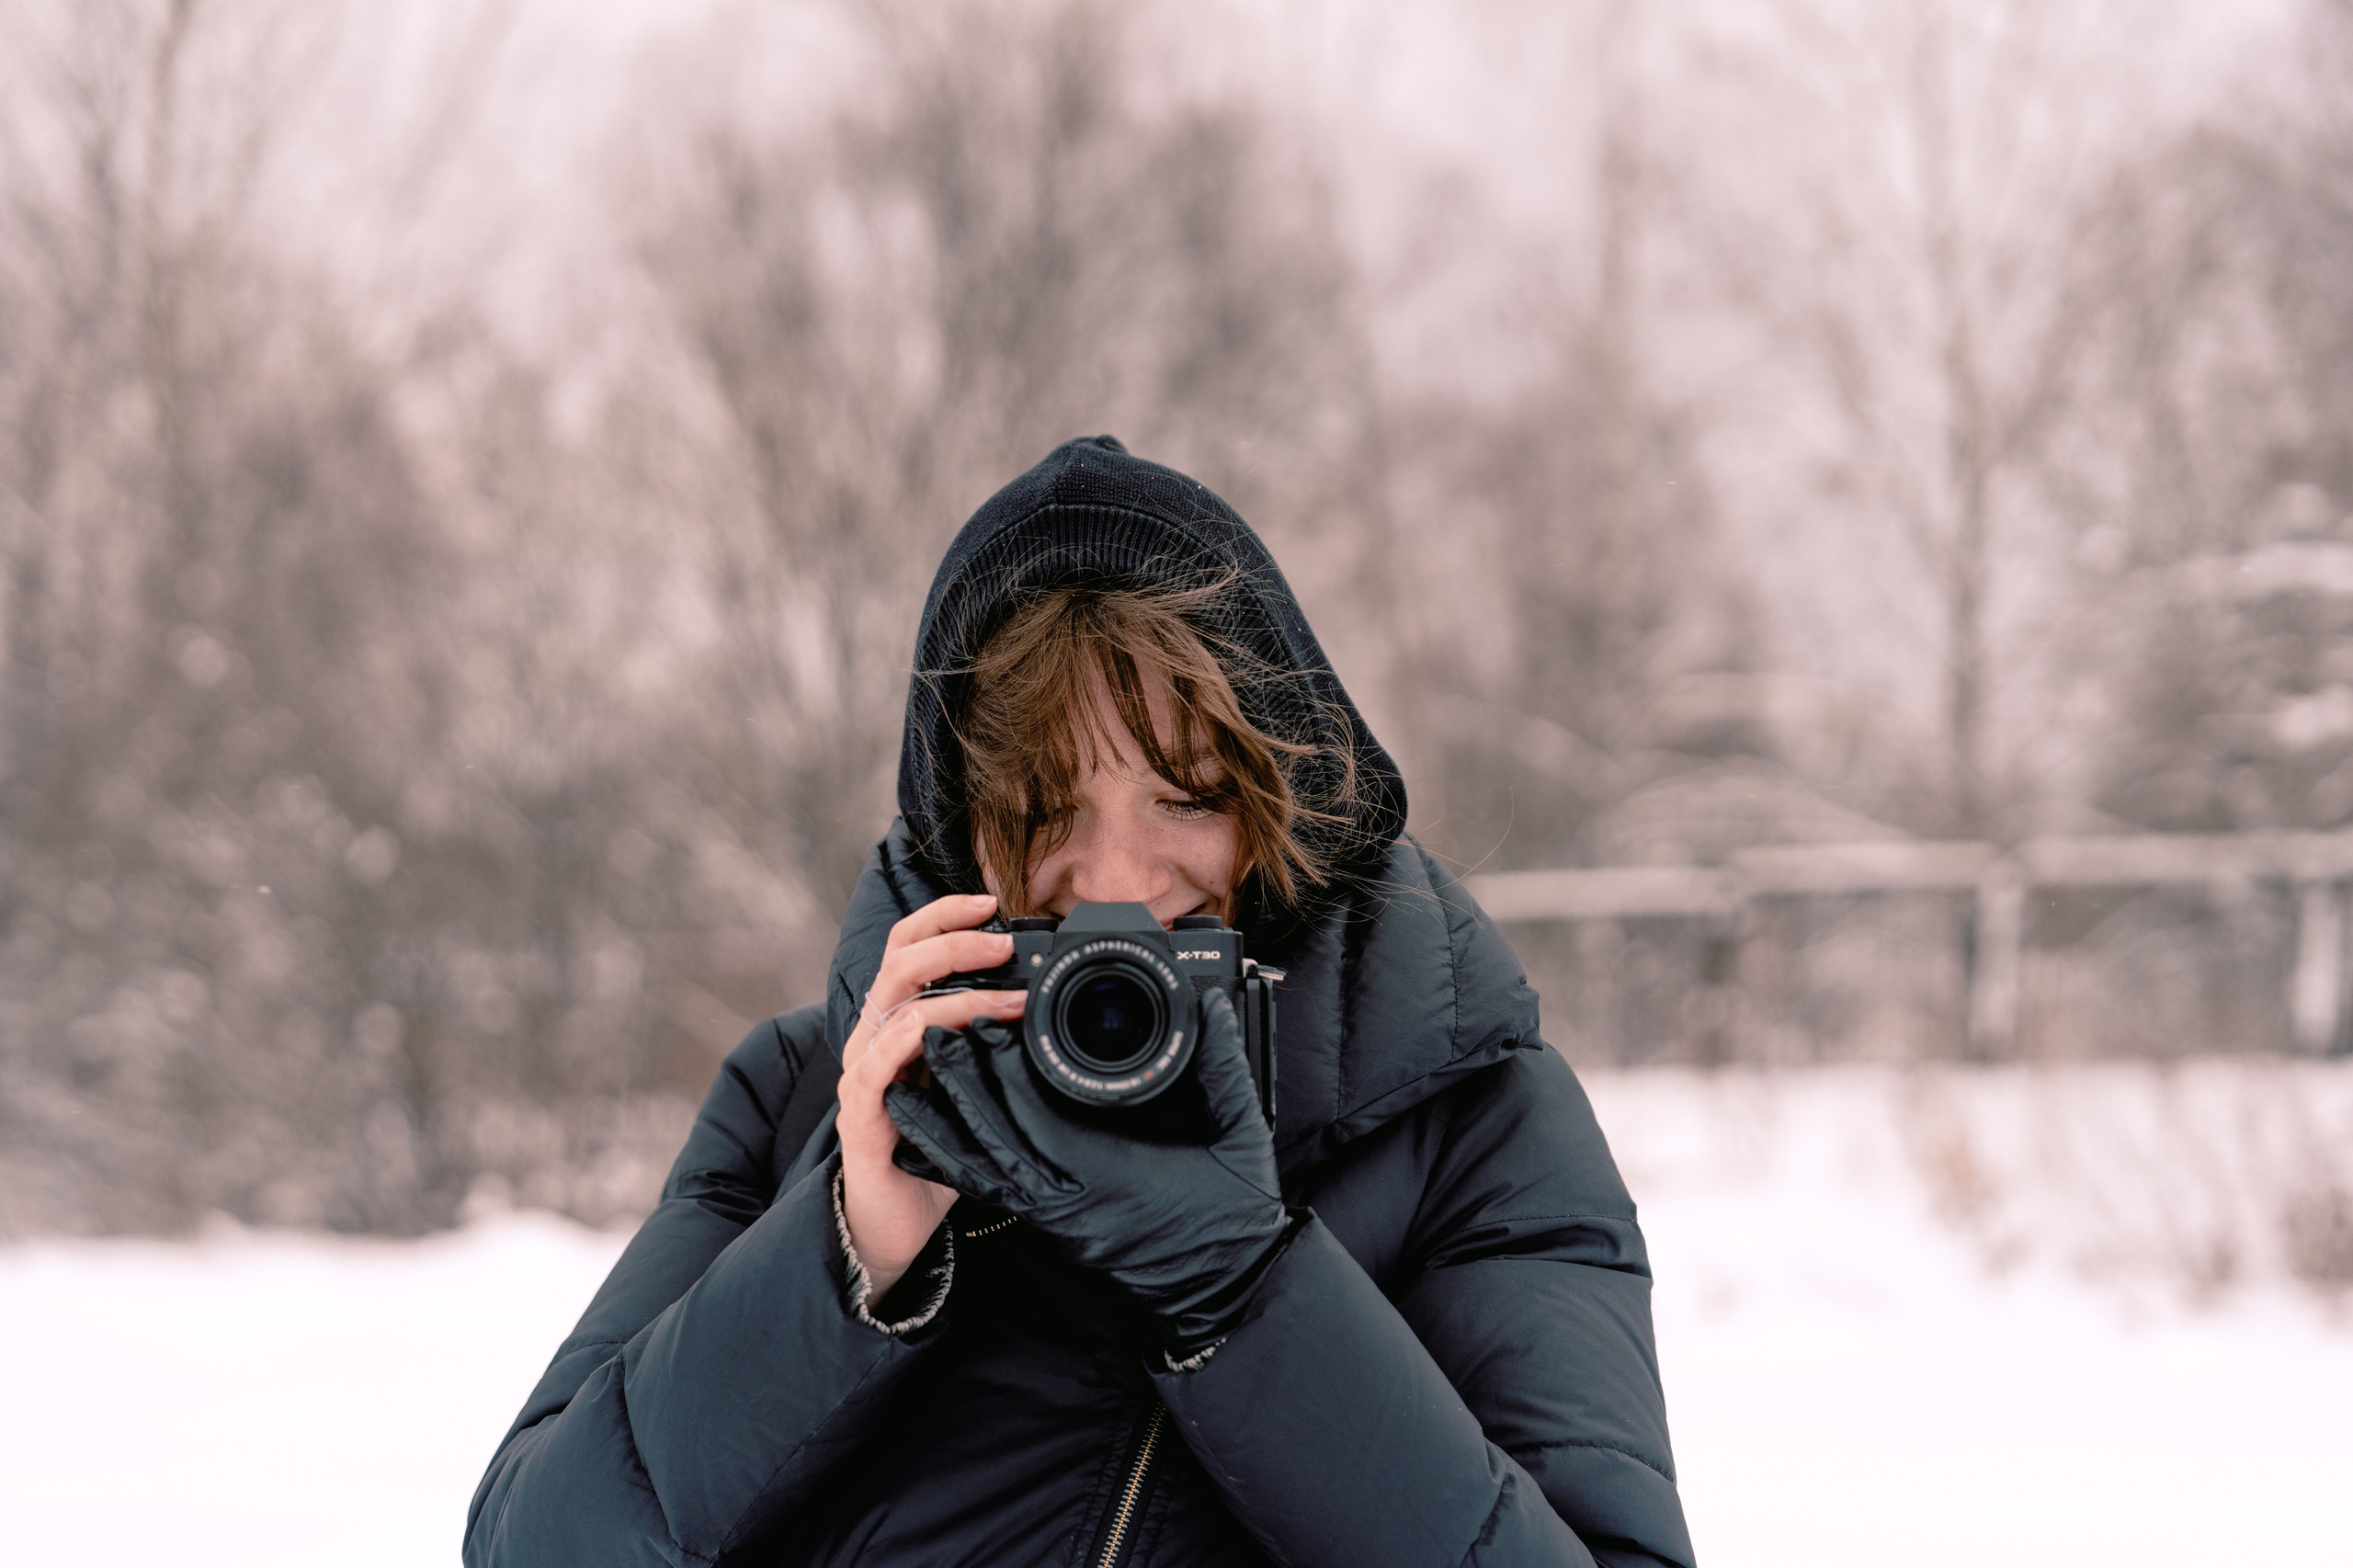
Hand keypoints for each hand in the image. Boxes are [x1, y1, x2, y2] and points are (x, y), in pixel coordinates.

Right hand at [836, 893, 1027, 1299]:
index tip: (991, 902)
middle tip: (1005, 943)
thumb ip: (995, 1043)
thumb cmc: (938, 1146)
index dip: (943, 916)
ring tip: (1010, 1000)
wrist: (895, 1220)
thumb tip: (1050, 1005)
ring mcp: (862, 1075)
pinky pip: (875, 1068)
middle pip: (899, 963)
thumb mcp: (972, 1082)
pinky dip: (910, 1044)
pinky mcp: (860, 1117)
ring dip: (957, 997)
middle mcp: (873, 1039)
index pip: (908, 946)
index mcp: (897, 1021)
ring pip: (896, 1010)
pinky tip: (943, 1038)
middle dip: (954, 943)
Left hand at [886, 988, 1290, 1355]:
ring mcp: (1058, 1217)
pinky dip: (959, 1165)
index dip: (1004, 1072)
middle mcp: (1071, 1199)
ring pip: (983, 1170)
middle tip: (933, 1034)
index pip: (1039, 1119)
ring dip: (945, 1126)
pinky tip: (931, 1145)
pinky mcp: (1055, 1227)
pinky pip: (995, 1194)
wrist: (1230, 1292)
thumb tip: (1209, 1006)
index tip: (984, 1024)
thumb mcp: (1240, 1136)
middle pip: (995, 1139)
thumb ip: (1222, 1068)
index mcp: (1109, 1175)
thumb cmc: (1237, 1219)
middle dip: (960, 1086)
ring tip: (908, 1087)